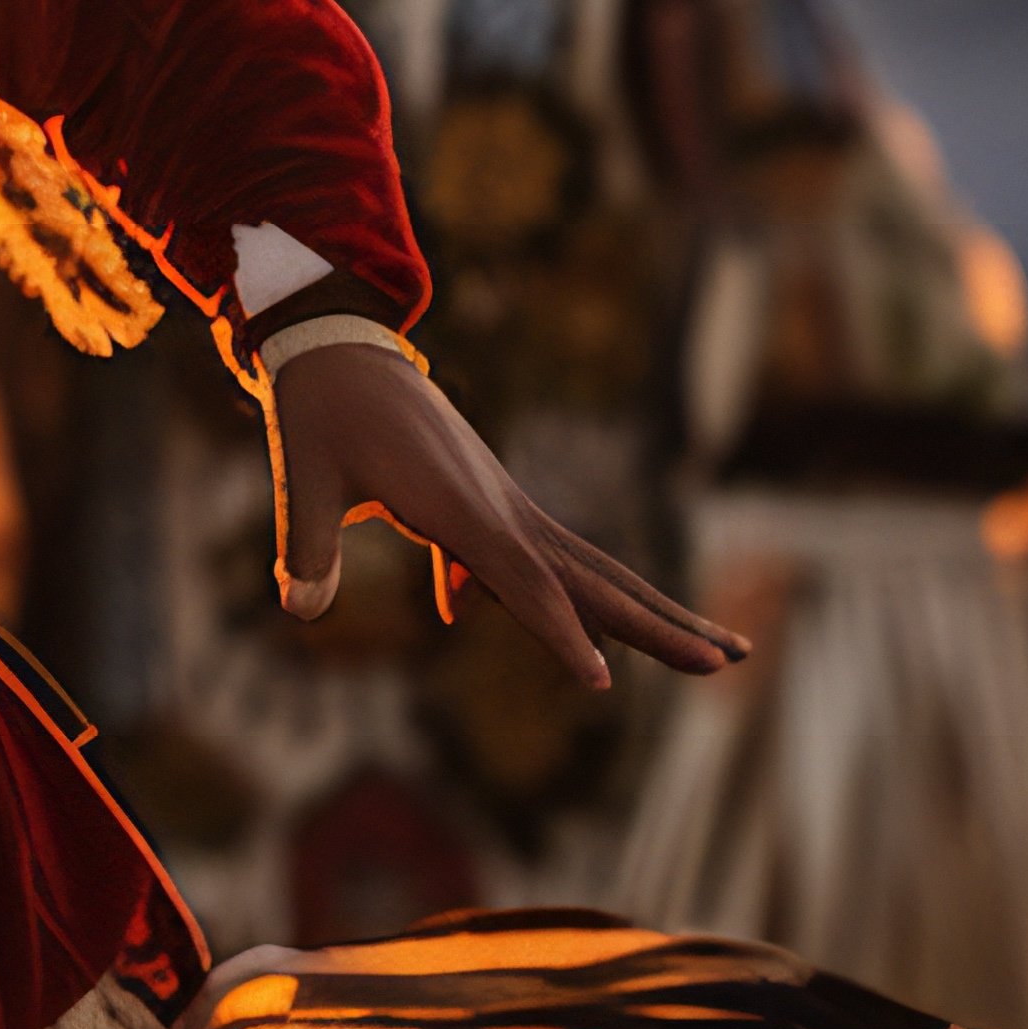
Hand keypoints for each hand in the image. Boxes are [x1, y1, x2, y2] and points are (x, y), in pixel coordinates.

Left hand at [263, 343, 746, 691]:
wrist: (340, 346)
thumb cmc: (321, 411)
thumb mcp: (306, 474)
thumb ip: (308, 542)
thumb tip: (297, 608)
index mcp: (460, 508)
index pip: (524, 582)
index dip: (559, 632)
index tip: (599, 682)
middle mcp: (499, 510)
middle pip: (592, 579)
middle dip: (659, 624)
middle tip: (730, 662)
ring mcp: (504, 506)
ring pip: (589, 570)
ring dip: (648, 612)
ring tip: (718, 651)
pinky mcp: (492, 504)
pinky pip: (545, 564)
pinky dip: (574, 605)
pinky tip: (583, 651)